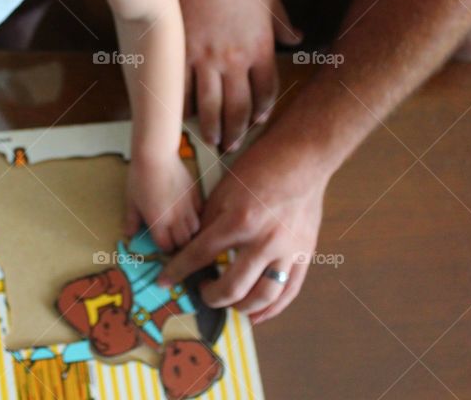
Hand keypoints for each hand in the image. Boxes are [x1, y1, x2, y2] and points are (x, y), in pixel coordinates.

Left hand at [126, 153, 201, 252]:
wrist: (156, 156)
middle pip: (183, 242)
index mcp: (158, 223)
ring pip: (195, 228)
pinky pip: (200, 211)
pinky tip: (188, 211)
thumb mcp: (131, 201)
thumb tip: (129, 234)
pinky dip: (195, 215)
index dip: (164, 248)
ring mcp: (188, 206)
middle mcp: (175, 218)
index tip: (161, 244)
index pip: (167, 247)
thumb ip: (132, 220)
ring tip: (181, 226)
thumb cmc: (140, 177)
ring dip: (189, 231)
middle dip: (178, 243)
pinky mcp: (195, 194)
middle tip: (172, 238)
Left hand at [158, 136, 328, 322]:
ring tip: (227, 303)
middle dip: (209, 295)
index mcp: (239, 221)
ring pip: (261, 297)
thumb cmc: (260, 167)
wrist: (303, 156)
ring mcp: (288, 251)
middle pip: (231, 287)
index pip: (199, 255)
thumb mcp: (224, 190)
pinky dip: (271, 309)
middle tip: (200, 290)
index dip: (177, 271)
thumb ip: (208, 222)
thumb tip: (190, 248)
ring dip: (239, 307)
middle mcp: (264, 241)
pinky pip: (289, 292)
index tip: (164, 281)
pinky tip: (255, 315)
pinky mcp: (306, 254)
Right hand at [176, 0, 300, 151]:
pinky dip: (181, 109)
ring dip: (211, 129)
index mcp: (258, 44)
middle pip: (238, 107)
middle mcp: (233, 58)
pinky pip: (179, 91)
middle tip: (233, 145)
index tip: (259, 122)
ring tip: (210, 140)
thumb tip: (298, 38)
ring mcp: (203, 59)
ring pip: (209, 107)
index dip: (263, 111)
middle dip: (237, 131)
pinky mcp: (175, 54)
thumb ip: (281, 21)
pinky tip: (181, 117)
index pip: (266, 90)